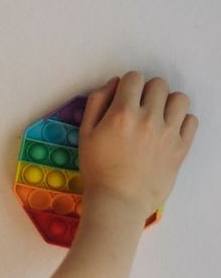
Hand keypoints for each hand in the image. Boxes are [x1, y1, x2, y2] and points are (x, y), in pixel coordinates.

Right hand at [78, 72, 198, 219]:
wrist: (119, 200)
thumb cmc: (97, 167)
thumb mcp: (85, 131)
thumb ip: (97, 101)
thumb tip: (114, 83)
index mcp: (122, 113)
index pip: (134, 77)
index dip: (127, 84)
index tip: (124, 96)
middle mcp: (148, 119)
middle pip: (159, 84)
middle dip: (148, 90)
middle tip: (140, 106)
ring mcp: (168, 134)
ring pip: (180, 99)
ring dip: (168, 102)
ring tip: (158, 115)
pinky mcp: (181, 148)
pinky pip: (192, 121)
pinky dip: (182, 120)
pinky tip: (168, 129)